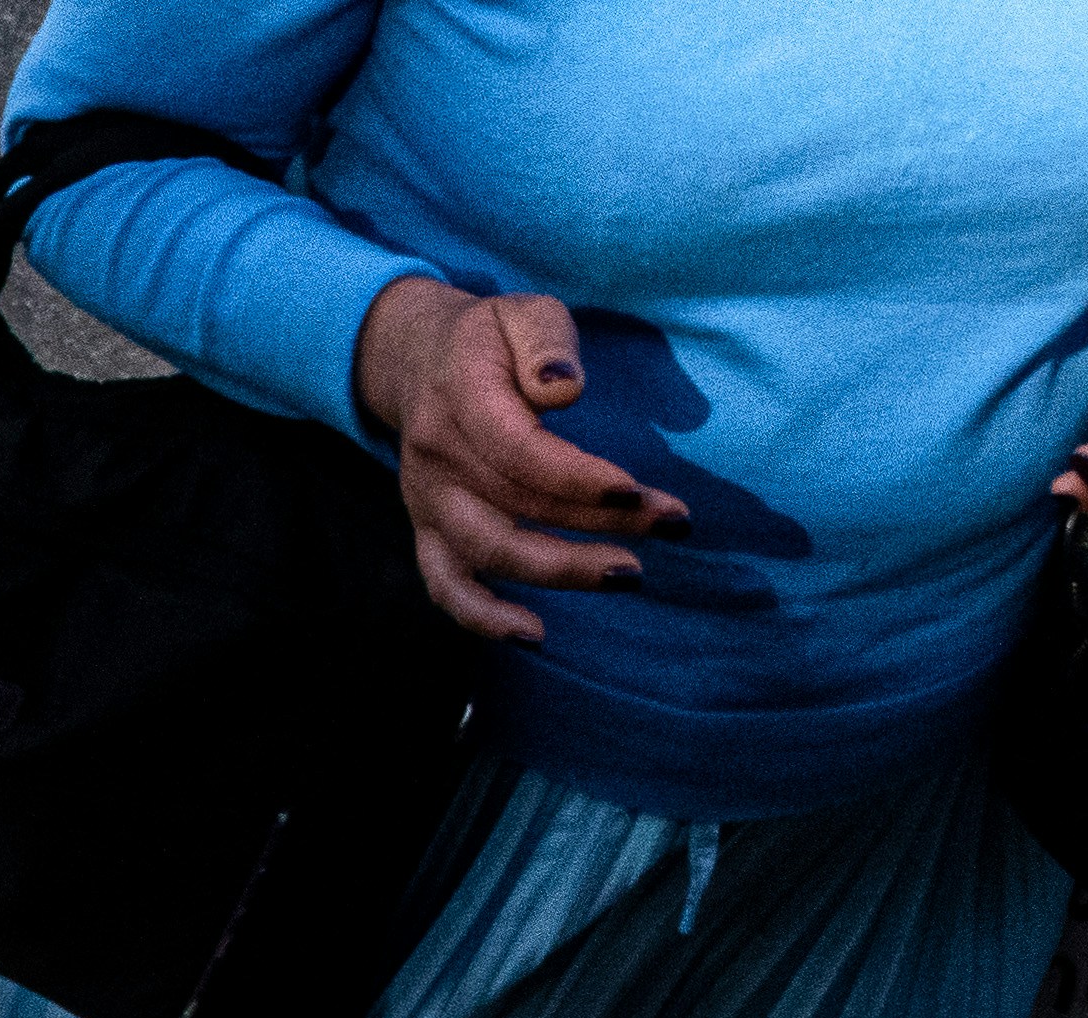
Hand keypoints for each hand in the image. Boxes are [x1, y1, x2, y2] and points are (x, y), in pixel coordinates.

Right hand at [352, 280, 687, 643]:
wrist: (416, 362)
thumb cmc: (489, 339)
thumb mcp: (522, 313)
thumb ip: (546, 342)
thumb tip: (564, 390)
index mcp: (461, 400)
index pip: (519, 452)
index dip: (579, 478)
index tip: (638, 491)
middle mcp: (437, 460)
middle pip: (517, 505)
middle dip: (601, 522)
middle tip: (671, 525)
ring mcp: (428, 502)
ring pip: (488, 551)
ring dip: (559, 571)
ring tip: (629, 574)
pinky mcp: (428, 531)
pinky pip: (444, 585)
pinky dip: (481, 618)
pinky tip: (533, 634)